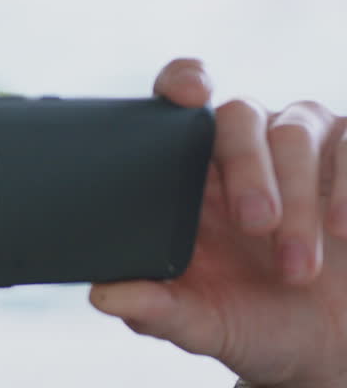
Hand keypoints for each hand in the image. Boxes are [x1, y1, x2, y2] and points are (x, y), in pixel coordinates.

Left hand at [90, 58, 346, 387]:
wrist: (328, 345)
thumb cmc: (254, 320)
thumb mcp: (204, 323)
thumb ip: (155, 309)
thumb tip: (103, 296)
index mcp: (193, 169)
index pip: (180, 98)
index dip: (183, 81)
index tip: (189, 95)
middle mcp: (246, 145)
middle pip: (237, 115)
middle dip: (246, 166)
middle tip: (255, 224)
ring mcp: (305, 146)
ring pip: (296, 133)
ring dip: (297, 200)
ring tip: (295, 268)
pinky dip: (346, 185)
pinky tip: (343, 229)